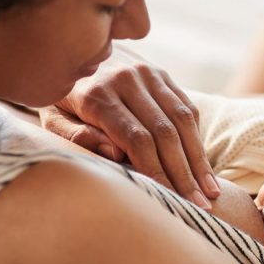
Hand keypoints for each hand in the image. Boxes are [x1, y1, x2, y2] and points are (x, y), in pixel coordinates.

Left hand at [38, 48, 220, 207]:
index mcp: (97, 94)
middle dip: (183, 173)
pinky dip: (197, 138)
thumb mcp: (52, 119)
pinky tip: (203, 167)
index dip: (157, 171)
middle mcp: (126, 79)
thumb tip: (114, 154)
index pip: (137, 138)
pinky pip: (186, 107)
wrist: (70, 57)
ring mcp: (147, 74)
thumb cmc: (60, 101)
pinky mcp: (161, 74)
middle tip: (200, 206)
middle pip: (164, 132)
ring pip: (182, 120)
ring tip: (211, 192)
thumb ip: (75, 136)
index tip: (171, 199)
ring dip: (199, 159)